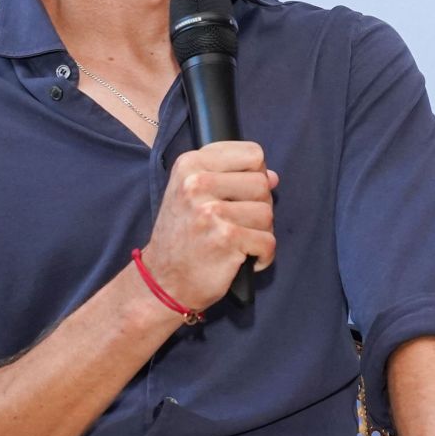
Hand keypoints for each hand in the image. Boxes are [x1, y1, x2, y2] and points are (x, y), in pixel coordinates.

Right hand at [139, 142, 278, 309]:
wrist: (162, 281)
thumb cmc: (182, 237)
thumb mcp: (191, 195)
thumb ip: (230, 178)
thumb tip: (272, 176)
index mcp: (190, 164)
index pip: (252, 154)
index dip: (255, 175)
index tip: (240, 194)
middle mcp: (197, 183)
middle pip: (262, 183)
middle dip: (259, 206)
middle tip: (238, 224)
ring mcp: (211, 211)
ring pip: (267, 213)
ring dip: (260, 233)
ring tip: (237, 242)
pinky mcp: (226, 238)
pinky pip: (268, 241)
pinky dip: (263, 256)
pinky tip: (243, 259)